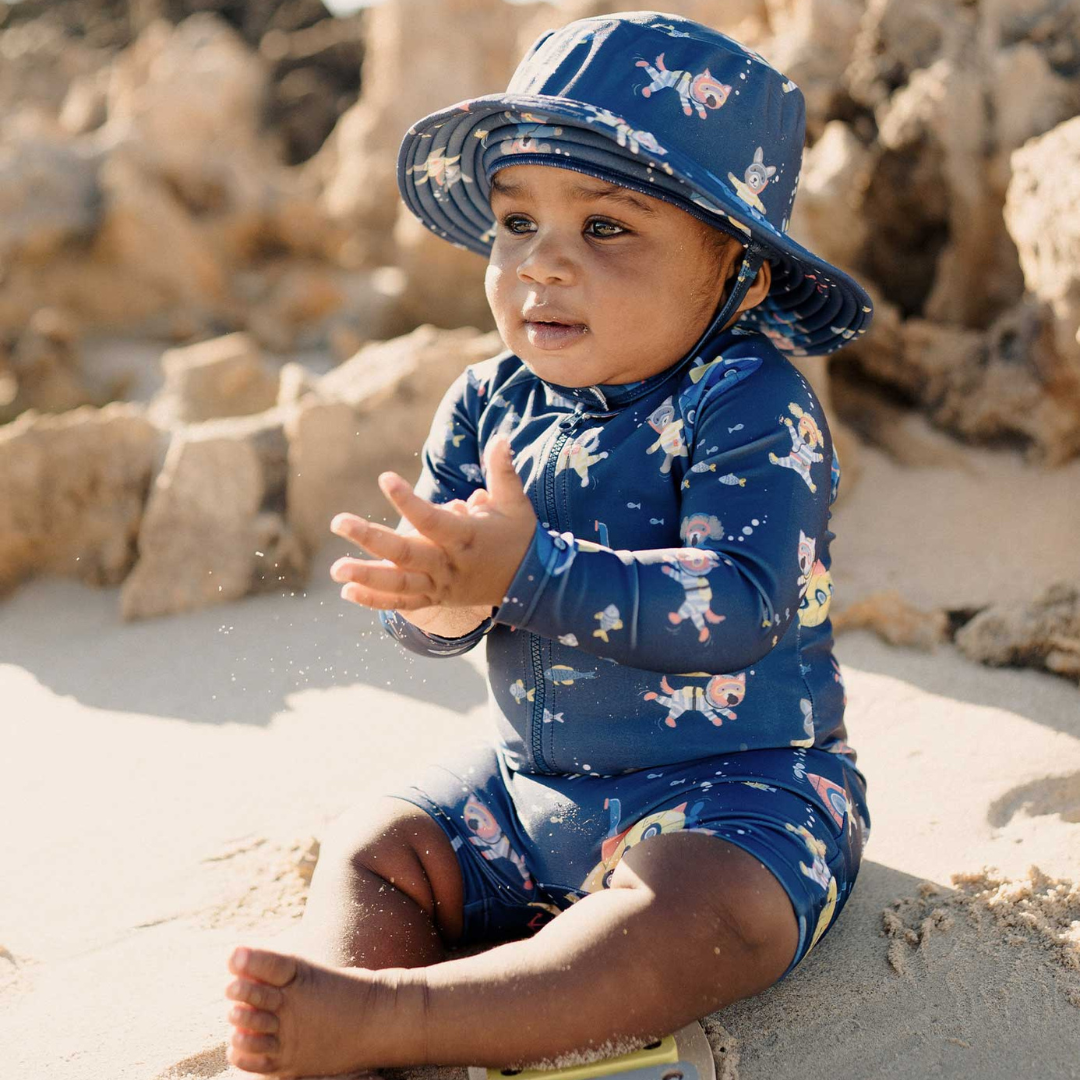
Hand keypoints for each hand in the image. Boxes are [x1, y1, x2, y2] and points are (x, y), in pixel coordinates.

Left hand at [329, 434, 536, 610]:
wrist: (532, 585)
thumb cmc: (519, 537)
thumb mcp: (515, 503)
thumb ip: (503, 472)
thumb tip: (501, 437)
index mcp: (467, 537)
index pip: (431, 519)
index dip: (407, 500)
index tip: (385, 478)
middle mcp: (450, 564)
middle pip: (405, 553)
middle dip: (370, 538)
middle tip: (338, 522)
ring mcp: (441, 585)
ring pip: (399, 583)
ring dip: (367, 576)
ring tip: (336, 569)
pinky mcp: (437, 599)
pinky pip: (403, 603)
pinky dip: (376, 600)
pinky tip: (347, 592)